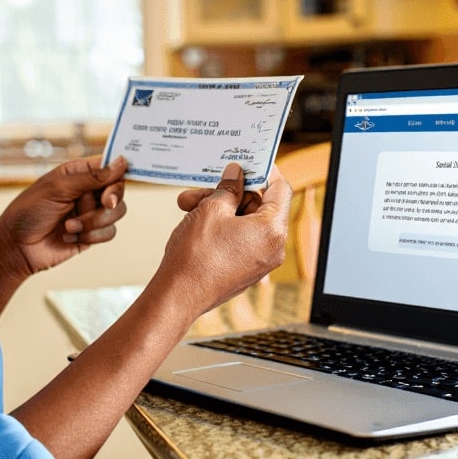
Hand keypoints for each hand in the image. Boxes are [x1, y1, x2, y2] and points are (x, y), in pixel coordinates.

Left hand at [0, 155, 128, 275]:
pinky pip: (109, 232)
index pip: (109, 166)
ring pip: (117, 212)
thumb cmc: (29, 212)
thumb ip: (91, 177)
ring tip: (69, 226)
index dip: (118, 172)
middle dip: (110, 200)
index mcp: (78, 173)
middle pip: (119, 190)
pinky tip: (69, 237)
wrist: (17, 248)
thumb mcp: (58, 188)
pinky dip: (91, 236)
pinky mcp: (92, 234)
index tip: (115, 182)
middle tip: (104, 203)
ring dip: (94, 222)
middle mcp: (87, 191)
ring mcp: (91, 213)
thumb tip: (121, 162)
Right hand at [152, 163, 291, 317]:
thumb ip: (228, 188)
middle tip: (203, 187)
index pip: (280, 189)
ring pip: (243, 221)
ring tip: (188, 206)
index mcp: (272, 230)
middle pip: (257, 205)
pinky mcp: (244, 269)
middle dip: (228, 193)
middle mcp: (272, 248)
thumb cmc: (195, 258)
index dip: (263, 171)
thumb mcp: (210, 210)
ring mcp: (259, 261)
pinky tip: (194, 221)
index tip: (248, 161)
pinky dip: (220, 226)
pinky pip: (238, 238)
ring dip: (218, 209)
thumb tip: (235, 175)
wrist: (178, 296)